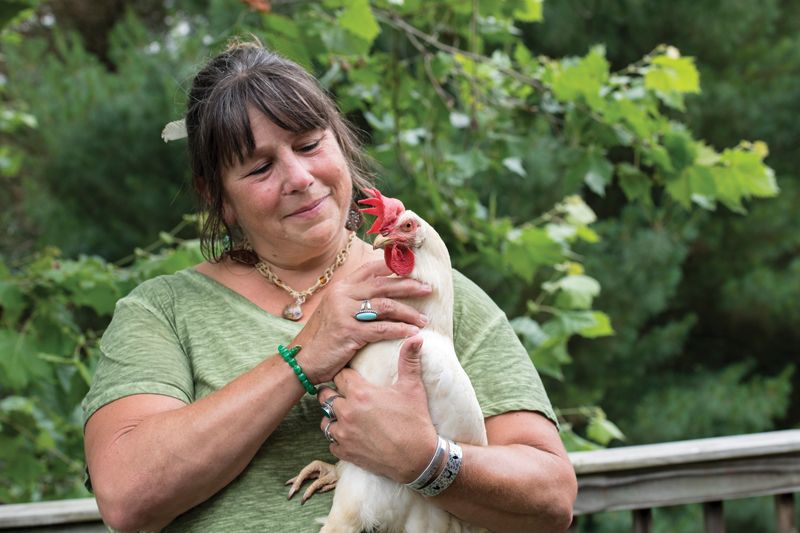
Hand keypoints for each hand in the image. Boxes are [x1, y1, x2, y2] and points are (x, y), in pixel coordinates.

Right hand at [293, 260, 429, 383]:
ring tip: (424, 319)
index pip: (371, 268)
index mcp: (342, 286)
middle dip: (409, 286)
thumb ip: (356, 299)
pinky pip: (381, 329)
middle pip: (383, 284)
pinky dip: (400, 330)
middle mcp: (342, 294)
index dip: (394, 265)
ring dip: (408, 312)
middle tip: (428, 289)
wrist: (303, 359)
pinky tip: (412, 333)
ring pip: (385, 306)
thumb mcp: (337, 310)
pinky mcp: (348, 332)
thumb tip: (385, 293)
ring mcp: (344, 312)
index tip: (415, 267)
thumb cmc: (325, 336)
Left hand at [317, 335, 438, 483]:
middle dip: (333, 393)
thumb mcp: (412, 388)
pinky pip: (331, 442)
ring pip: (324, 420)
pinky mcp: (345, 452)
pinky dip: (338, 439)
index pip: (340, 375)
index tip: (352, 377)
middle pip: (325, 395)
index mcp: (360, 393)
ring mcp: (343, 434)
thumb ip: (409, 361)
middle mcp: (346, 412)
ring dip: (333, 417)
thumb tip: (416, 337)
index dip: (346, 375)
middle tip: (346, 395)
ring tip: (346, 415)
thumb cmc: (415, 421)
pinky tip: (350, 435)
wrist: (418, 459)